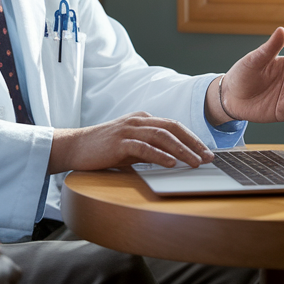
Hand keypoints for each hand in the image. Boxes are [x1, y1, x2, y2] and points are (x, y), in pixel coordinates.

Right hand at [49, 112, 214, 172]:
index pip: (174, 126)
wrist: (74, 147)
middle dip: (193, 143)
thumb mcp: (130, 146)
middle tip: (208, 158)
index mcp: (142, 119)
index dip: (192, 138)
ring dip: (182, 150)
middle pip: (173, 128)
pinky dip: (160, 155)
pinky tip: (172, 163)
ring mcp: (128, 130)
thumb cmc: (103, 149)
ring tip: (195, 162)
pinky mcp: (119, 142)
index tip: (206, 152)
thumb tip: (172, 159)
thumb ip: (149, 148)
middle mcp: (138, 121)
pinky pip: (144, 147)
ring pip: (162, 136)